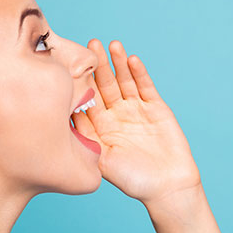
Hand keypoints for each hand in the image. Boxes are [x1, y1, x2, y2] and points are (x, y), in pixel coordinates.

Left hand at [71, 39, 201, 205]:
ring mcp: (136, 109)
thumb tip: (64, 119)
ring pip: (124, 81)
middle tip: (90, 45)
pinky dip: (139, 73)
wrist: (167, 187)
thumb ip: (87, 139)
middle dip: (98, 65)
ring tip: (111, 45)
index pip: (87, 99)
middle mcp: (115, 115)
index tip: (70, 64)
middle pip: (104, 85)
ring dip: (118, 63)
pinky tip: (131, 59)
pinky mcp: (156, 107)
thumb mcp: (103, 160)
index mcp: (99, 127)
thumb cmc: (133, 180)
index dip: (80, 82)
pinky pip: (145, 86)